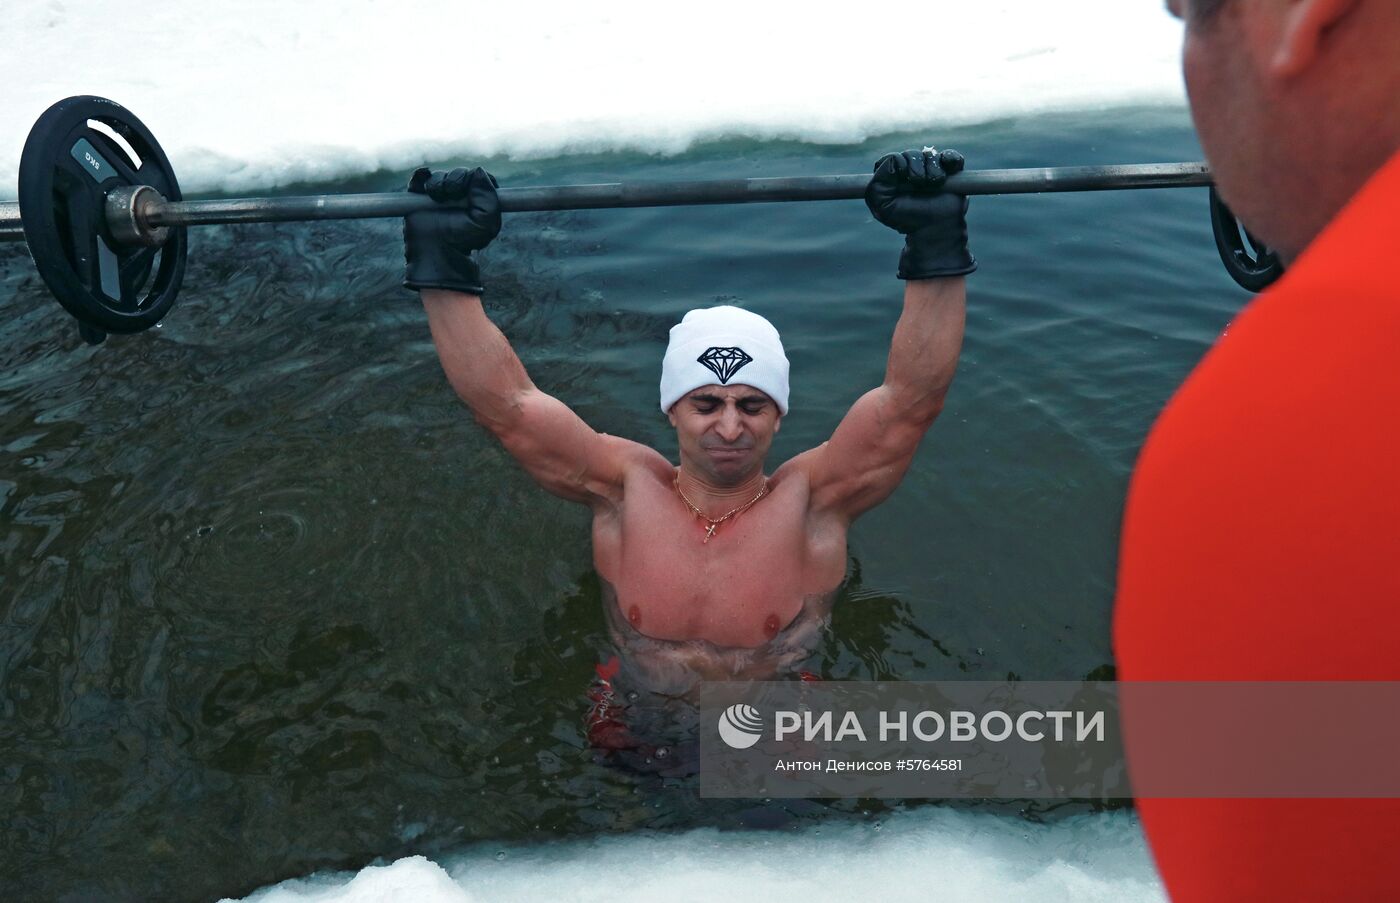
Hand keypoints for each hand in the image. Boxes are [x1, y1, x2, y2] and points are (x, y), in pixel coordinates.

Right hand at [403, 166, 501, 294]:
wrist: (437, 252)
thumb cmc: (464, 241)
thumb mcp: (485, 223)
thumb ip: (488, 197)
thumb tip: (478, 170)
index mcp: (478, 199)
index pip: (479, 176)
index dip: (473, 179)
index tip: (469, 192)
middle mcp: (460, 194)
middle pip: (459, 173)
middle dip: (456, 180)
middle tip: (451, 195)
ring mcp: (439, 193)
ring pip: (440, 175)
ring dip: (438, 183)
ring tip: (437, 199)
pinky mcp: (420, 194)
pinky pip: (421, 176)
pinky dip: (422, 176)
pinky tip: (425, 187)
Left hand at [865, 149, 975, 279]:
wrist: (933, 230)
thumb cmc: (906, 219)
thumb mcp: (882, 205)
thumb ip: (878, 182)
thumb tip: (893, 161)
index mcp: (893, 177)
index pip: (892, 158)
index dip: (898, 163)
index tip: (904, 178)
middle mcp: (911, 170)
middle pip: (911, 154)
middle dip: (915, 167)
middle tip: (920, 184)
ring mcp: (930, 170)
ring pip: (930, 154)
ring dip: (933, 168)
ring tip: (935, 184)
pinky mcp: (949, 172)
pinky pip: (951, 156)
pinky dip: (951, 158)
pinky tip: (950, 168)